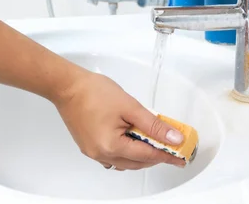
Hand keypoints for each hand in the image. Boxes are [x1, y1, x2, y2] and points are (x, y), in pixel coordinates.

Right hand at [53, 72, 186, 169]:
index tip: (181, 157)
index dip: (166, 155)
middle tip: (171, 149)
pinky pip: (112, 158)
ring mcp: (93, 152)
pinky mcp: (88, 146)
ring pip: (124, 163)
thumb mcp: (131, 107)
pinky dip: (126, 154)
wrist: (68, 86)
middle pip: (136, 163)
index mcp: (111, 146)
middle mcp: (101, 155)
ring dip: (141, 156)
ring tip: (154, 144)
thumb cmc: (94, 92)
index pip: (147, 156)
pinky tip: (133, 143)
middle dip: (155, 157)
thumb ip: (154, 125)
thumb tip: (173, 138)